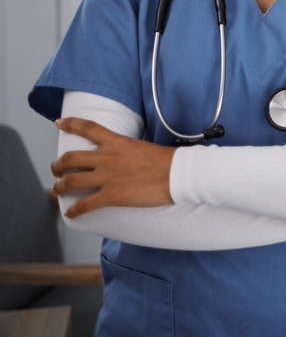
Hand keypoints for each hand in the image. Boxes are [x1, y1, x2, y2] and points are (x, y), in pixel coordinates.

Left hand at [51, 118, 175, 216]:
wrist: (178, 174)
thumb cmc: (168, 161)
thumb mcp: (143, 147)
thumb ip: (128, 150)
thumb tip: (125, 155)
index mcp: (117, 142)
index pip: (87, 128)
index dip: (70, 124)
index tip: (60, 123)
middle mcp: (107, 158)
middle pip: (70, 158)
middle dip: (57, 165)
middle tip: (56, 170)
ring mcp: (107, 177)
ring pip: (70, 182)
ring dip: (59, 187)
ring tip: (57, 191)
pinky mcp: (111, 196)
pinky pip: (85, 205)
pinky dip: (74, 210)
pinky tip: (70, 213)